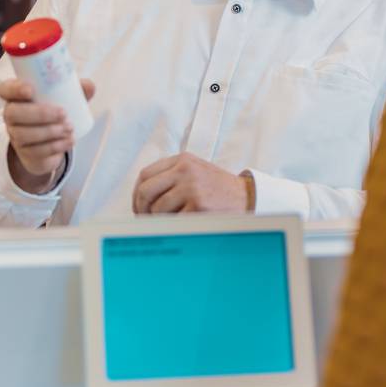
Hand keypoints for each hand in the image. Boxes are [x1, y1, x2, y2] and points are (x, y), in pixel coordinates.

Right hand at [0, 78, 94, 193]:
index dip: (15, 89)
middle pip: (13, 113)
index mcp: (17, 96)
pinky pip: (35, 151)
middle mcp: (11, 115)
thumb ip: (77, 90)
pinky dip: (55, 146)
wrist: (51, 141)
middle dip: (40, 113)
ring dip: (49, 131)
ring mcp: (15, 135)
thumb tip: (90, 86)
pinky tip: (69, 140)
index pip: (5, 89)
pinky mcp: (25, 153)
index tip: (31, 90)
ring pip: (24, 134)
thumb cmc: (55, 112)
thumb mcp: (66, 98)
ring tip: (70, 128)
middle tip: (64, 113)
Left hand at [133, 152, 251, 213]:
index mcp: (182, 160)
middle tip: (146, 220)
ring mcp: (192, 187)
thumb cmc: (217, 189)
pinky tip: (185, 224)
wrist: (247, 197)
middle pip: (146, 191)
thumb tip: (140, 198)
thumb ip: (171, 176)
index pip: (145, 175)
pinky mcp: (198, 206)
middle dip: (142, 209)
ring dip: (161, 221)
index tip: (139, 207)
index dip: (137, 194)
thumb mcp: (195, 172)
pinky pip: (173, 221)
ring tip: (173, 221)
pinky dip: (175, 226)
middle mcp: (185, 170)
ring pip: (158, 209)